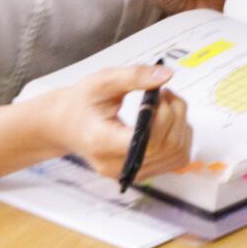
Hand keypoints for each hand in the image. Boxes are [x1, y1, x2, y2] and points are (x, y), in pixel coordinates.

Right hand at [29, 65, 193, 182]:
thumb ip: (134, 76)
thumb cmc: (82, 103)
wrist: (65, 125)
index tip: (158, 94)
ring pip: (177, 153)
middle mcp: (115, 165)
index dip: (164, 115)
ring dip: (181, 124)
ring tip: (164, 105)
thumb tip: (167, 75)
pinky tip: (167, 121)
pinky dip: (180, 137)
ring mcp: (128, 172)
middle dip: (175, 114)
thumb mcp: (103, 81)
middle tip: (163, 95)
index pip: (149, 140)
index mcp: (102, 142)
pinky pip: (175, 160)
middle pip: (167, 145)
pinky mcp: (139, 172)